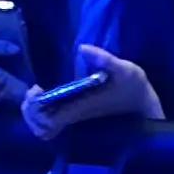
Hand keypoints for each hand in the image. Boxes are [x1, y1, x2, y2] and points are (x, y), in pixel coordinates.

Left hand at [27, 46, 156, 140]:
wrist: (143, 105)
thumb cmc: (133, 87)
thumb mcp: (124, 69)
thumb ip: (104, 60)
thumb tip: (82, 48)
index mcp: (80, 108)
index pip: (48, 122)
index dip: (35, 109)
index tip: (37, 89)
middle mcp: (74, 116)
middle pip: (39, 125)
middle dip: (30, 110)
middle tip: (34, 89)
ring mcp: (74, 116)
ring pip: (43, 124)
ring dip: (34, 110)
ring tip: (38, 90)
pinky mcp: (76, 112)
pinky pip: (51, 119)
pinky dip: (42, 111)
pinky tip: (46, 93)